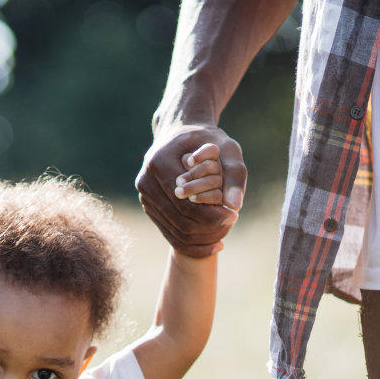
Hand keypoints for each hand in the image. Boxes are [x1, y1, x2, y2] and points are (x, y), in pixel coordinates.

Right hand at [137, 123, 245, 257]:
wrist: (180, 135)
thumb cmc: (206, 140)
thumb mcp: (226, 149)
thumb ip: (234, 175)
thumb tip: (236, 206)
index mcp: (159, 163)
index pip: (187, 203)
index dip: (212, 214)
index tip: (234, 215)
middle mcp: (145, 181)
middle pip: (180, 220)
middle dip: (208, 229)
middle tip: (231, 225)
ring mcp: (144, 196)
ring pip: (175, 231)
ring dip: (201, 239)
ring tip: (224, 236)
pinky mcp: (148, 206)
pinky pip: (170, 233)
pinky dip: (192, 243)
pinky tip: (214, 243)